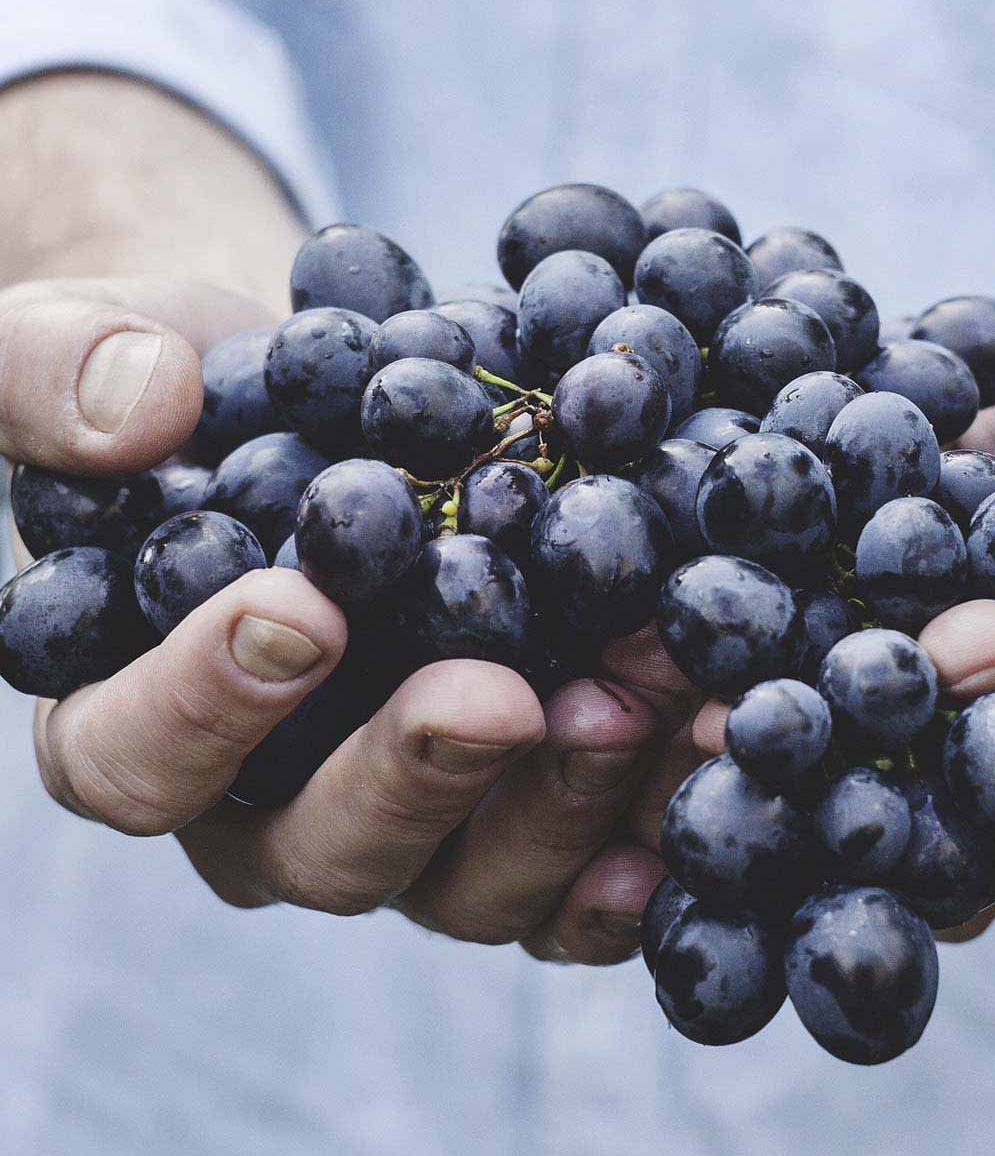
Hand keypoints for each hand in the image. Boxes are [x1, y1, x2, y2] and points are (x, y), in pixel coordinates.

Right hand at [5, 276, 668, 964]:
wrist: (325, 407)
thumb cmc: (192, 394)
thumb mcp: (85, 347)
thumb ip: (59, 371)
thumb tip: (139, 410)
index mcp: (141, 722)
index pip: (136, 756)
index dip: (204, 704)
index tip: (299, 610)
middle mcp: (274, 805)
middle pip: (326, 849)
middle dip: (415, 778)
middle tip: (498, 697)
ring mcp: (409, 822)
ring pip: (468, 881)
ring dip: (558, 806)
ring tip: (637, 704)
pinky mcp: (513, 810)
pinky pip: (572, 870)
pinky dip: (636, 840)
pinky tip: (699, 769)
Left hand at [610, 338, 994, 942]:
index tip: (957, 640)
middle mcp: (983, 794)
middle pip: (930, 828)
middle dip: (847, 771)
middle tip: (758, 724)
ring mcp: (882, 777)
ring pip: (817, 814)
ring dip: (737, 773)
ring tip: (657, 718)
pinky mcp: (798, 739)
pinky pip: (744, 757)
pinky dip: (682, 726)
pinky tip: (610, 690)